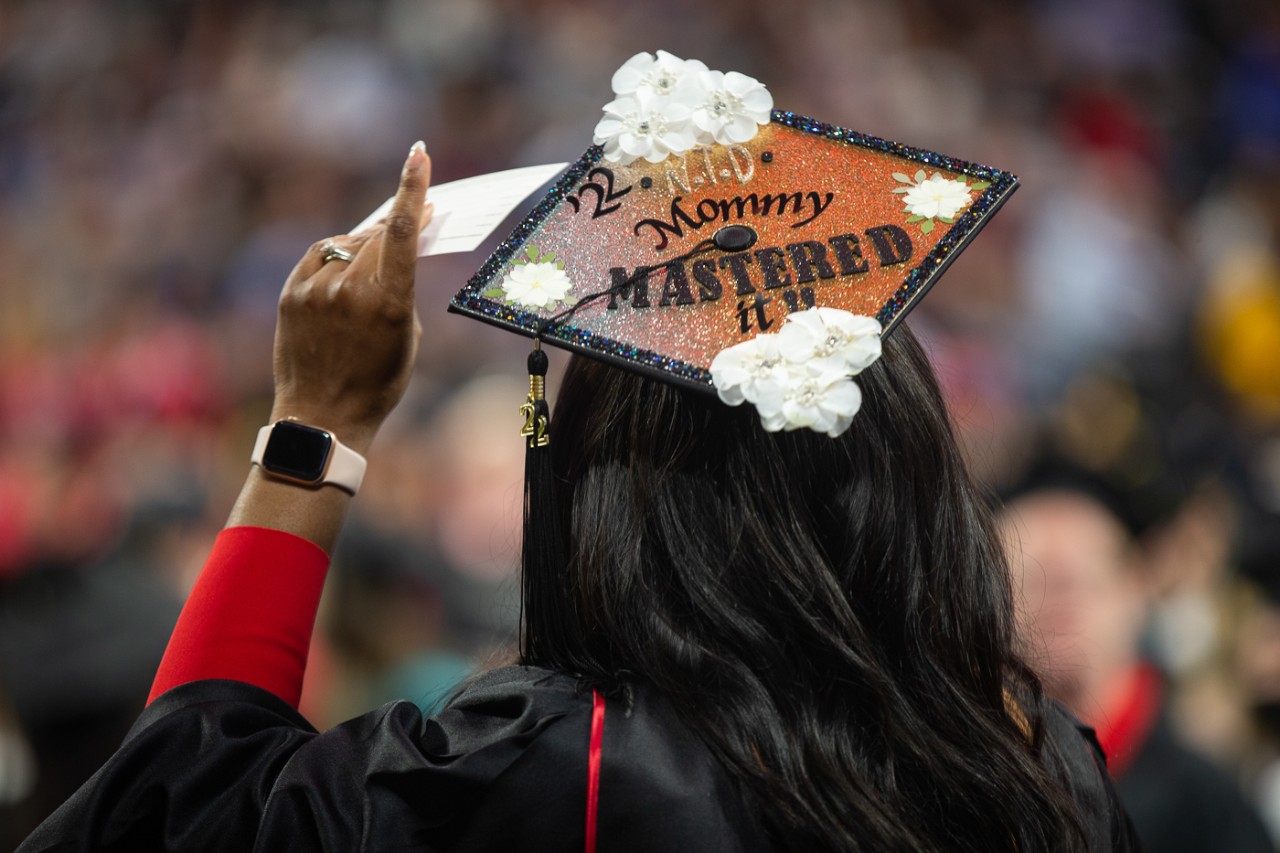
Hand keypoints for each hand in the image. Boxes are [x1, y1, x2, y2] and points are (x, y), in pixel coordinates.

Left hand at [270, 143, 431, 453]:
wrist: (323, 415)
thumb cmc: (377, 382)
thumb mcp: (407, 336)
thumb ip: (403, 289)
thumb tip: (399, 252)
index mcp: (388, 302)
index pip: (402, 231)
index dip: (413, 188)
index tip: (419, 155)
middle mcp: (350, 289)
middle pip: (377, 236)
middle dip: (397, 228)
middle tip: (417, 218)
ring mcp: (315, 289)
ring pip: (348, 245)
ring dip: (365, 248)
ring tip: (372, 274)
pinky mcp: (290, 293)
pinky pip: (318, 257)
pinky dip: (335, 258)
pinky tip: (343, 274)